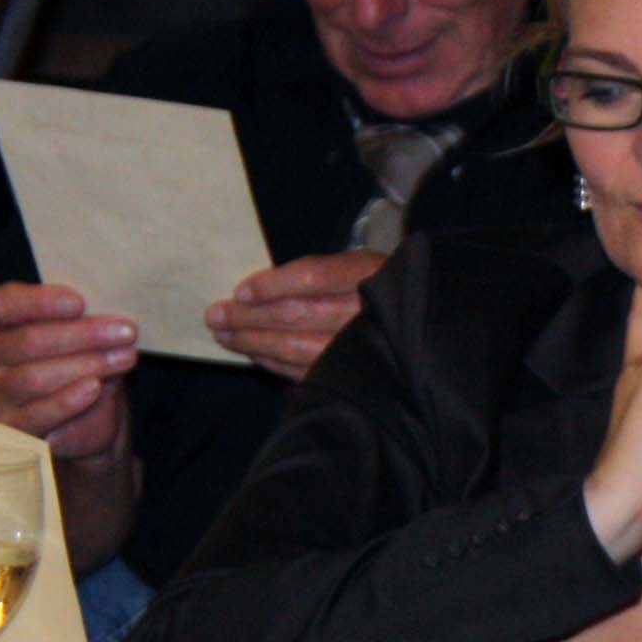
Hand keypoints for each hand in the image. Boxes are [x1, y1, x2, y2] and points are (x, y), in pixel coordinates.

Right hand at [0, 281, 134, 461]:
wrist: (90, 415)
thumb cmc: (82, 359)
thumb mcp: (84, 333)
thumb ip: (86, 319)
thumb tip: (111, 316)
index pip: (3, 304)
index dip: (40, 302)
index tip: (80, 303)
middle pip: (28, 341)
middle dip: (83, 335)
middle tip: (126, 332)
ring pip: (34, 377)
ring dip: (86, 365)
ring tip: (125, 358)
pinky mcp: (13, 425)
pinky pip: (37, 413)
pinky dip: (68, 400)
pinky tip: (95, 387)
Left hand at [205, 248, 382, 380]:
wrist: (426, 322)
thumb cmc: (381, 286)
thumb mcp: (359, 264)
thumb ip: (318, 272)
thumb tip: (256, 290)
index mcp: (368, 275)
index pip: (312, 278)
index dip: (272, 286)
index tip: (240, 291)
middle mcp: (365, 314)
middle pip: (297, 314)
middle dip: (250, 316)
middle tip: (215, 315)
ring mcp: (362, 349)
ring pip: (297, 347)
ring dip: (254, 342)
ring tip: (224, 335)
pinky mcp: (354, 376)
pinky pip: (305, 371)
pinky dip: (274, 363)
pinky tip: (254, 354)